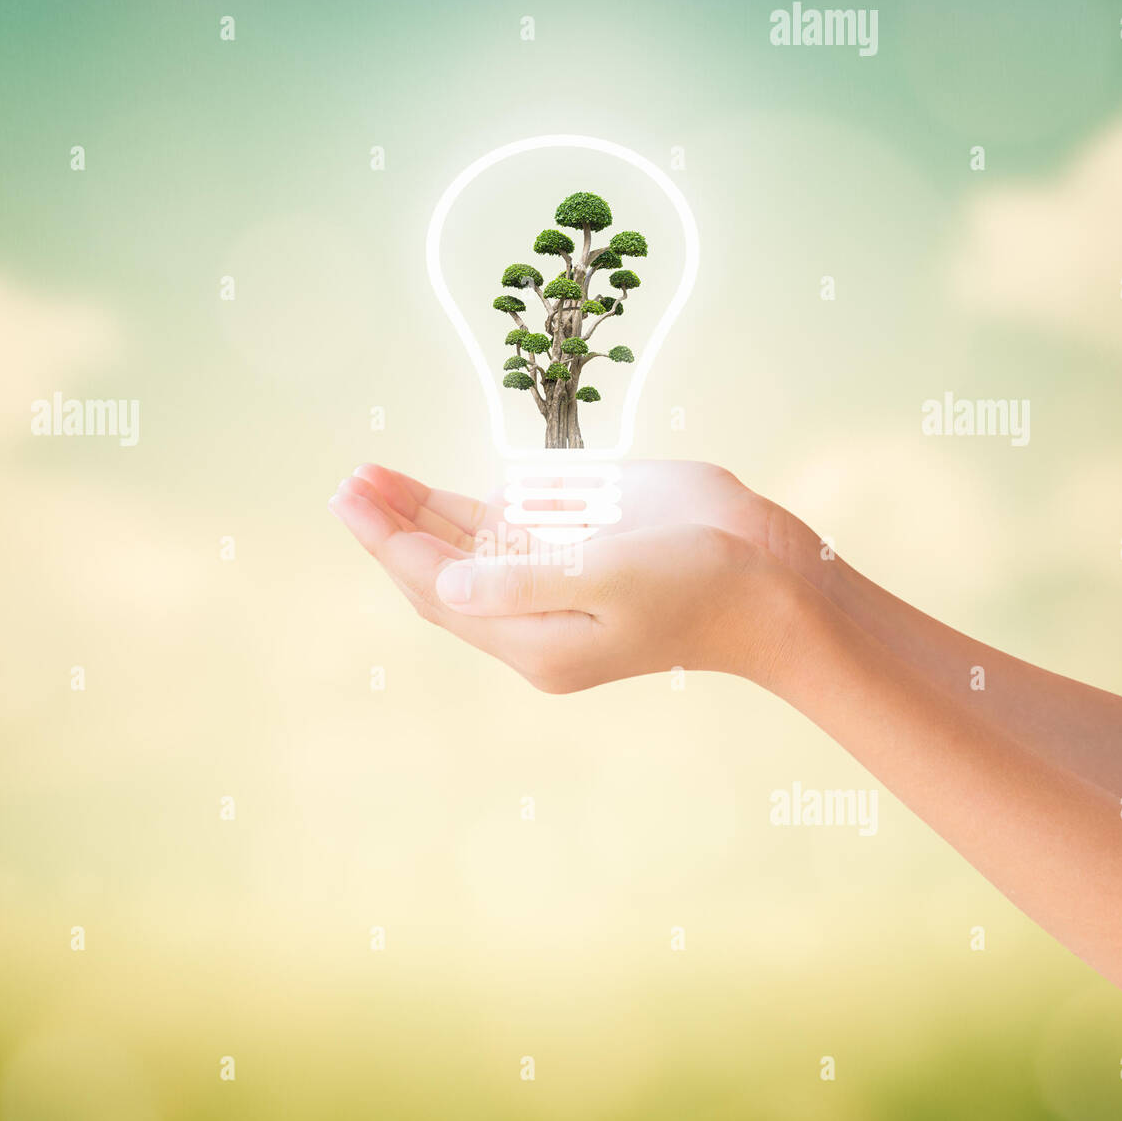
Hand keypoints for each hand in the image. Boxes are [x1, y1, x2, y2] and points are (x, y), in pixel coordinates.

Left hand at [329, 464, 806, 693]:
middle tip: (348, 481)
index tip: (352, 497)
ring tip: (372, 479)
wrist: (773, 582)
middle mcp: (534, 619)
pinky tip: (434, 495)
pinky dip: (466, 514)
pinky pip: (506, 538)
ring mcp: (555, 585)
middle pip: (441, 574)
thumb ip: (523, 579)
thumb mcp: (610, 579)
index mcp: (535, 641)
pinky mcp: (580, 555)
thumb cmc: (701, 581)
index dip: (391, 543)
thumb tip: (447, 579)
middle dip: (392, 527)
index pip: (439, 590)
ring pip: (468, 553)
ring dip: (420, 516)